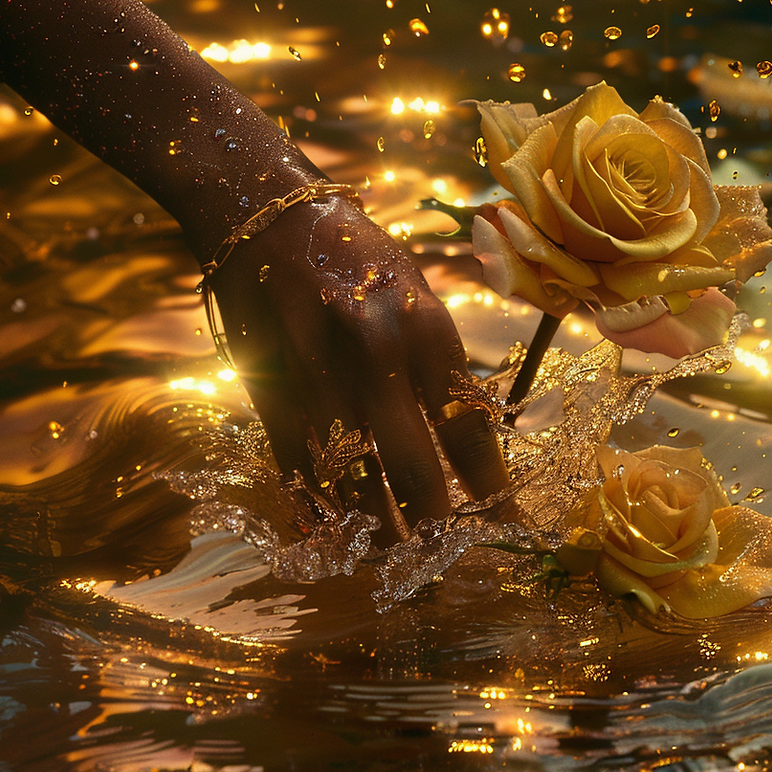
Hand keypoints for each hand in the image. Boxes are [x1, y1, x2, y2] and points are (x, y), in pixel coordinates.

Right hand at [207, 192, 509, 544]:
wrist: (263, 211)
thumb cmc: (355, 250)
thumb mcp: (413, 289)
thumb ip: (435, 358)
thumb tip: (464, 432)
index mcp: (423, 325)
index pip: (467, 425)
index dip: (489, 486)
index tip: (507, 526)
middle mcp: (375, 354)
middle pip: (410, 465)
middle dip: (431, 524)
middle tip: (443, 559)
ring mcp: (316, 374)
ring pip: (351, 476)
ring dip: (374, 525)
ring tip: (393, 559)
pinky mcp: (267, 385)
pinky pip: (296, 461)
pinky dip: (316, 502)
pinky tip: (331, 529)